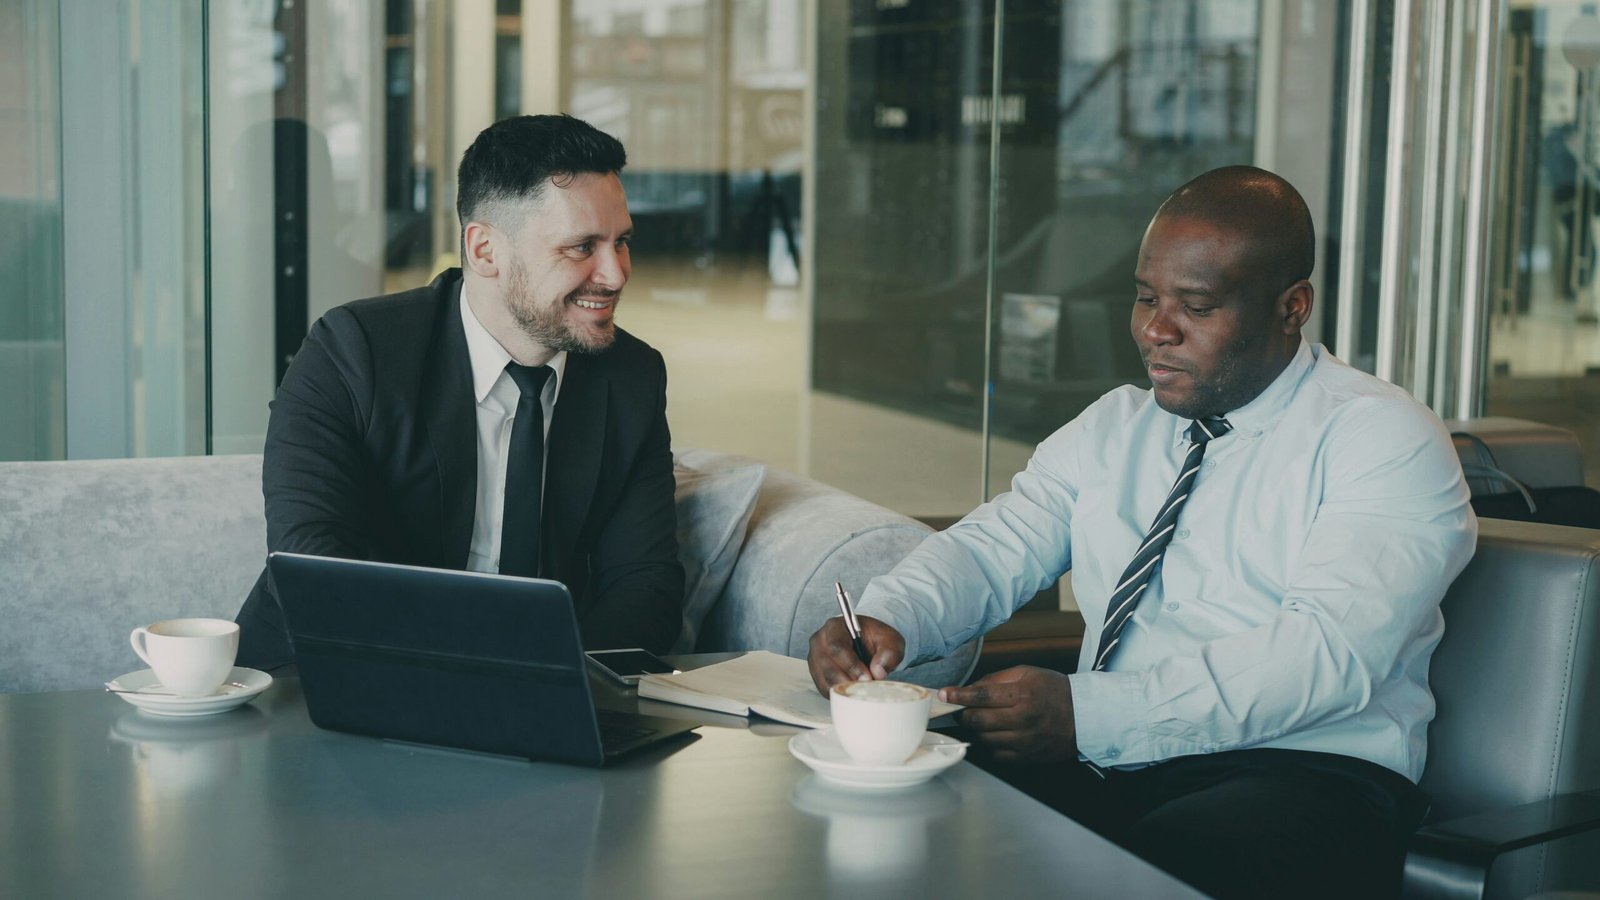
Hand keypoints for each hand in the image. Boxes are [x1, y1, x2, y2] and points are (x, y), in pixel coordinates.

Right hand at [807, 615, 903, 694]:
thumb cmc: (875, 639)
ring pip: (826, 681)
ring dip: (845, 689)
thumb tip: (878, 672)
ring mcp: (815, 659)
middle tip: (866, 687)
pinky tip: (854, 690)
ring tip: (862, 689)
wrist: (867, 643)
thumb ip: (889, 653)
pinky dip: (840, 693)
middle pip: (828, 667)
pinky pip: (825, 689)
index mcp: (835, 627)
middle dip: (849, 680)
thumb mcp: (890, 640)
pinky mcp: (817, 674)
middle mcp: (820, 642)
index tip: (867, 677)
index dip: (851, 665)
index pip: (837, 646)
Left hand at [939, 666, 1076, 762]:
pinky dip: (990, 744)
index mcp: (1022, 695)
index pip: (981, 696)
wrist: (1085, 716)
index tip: (944, 694)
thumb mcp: (1028, 674)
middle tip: (960, 708)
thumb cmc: (1056, 691)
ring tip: (982, 719)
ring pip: (984, 739)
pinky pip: (997, 754)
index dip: (958, 695)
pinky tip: (996, 733)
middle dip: (963, 714)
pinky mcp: (1027, 757)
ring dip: (976, 729)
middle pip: (977, 721)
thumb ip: (997, 679)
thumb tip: (971, 688)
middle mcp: (1022, 720)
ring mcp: (1025, 741)